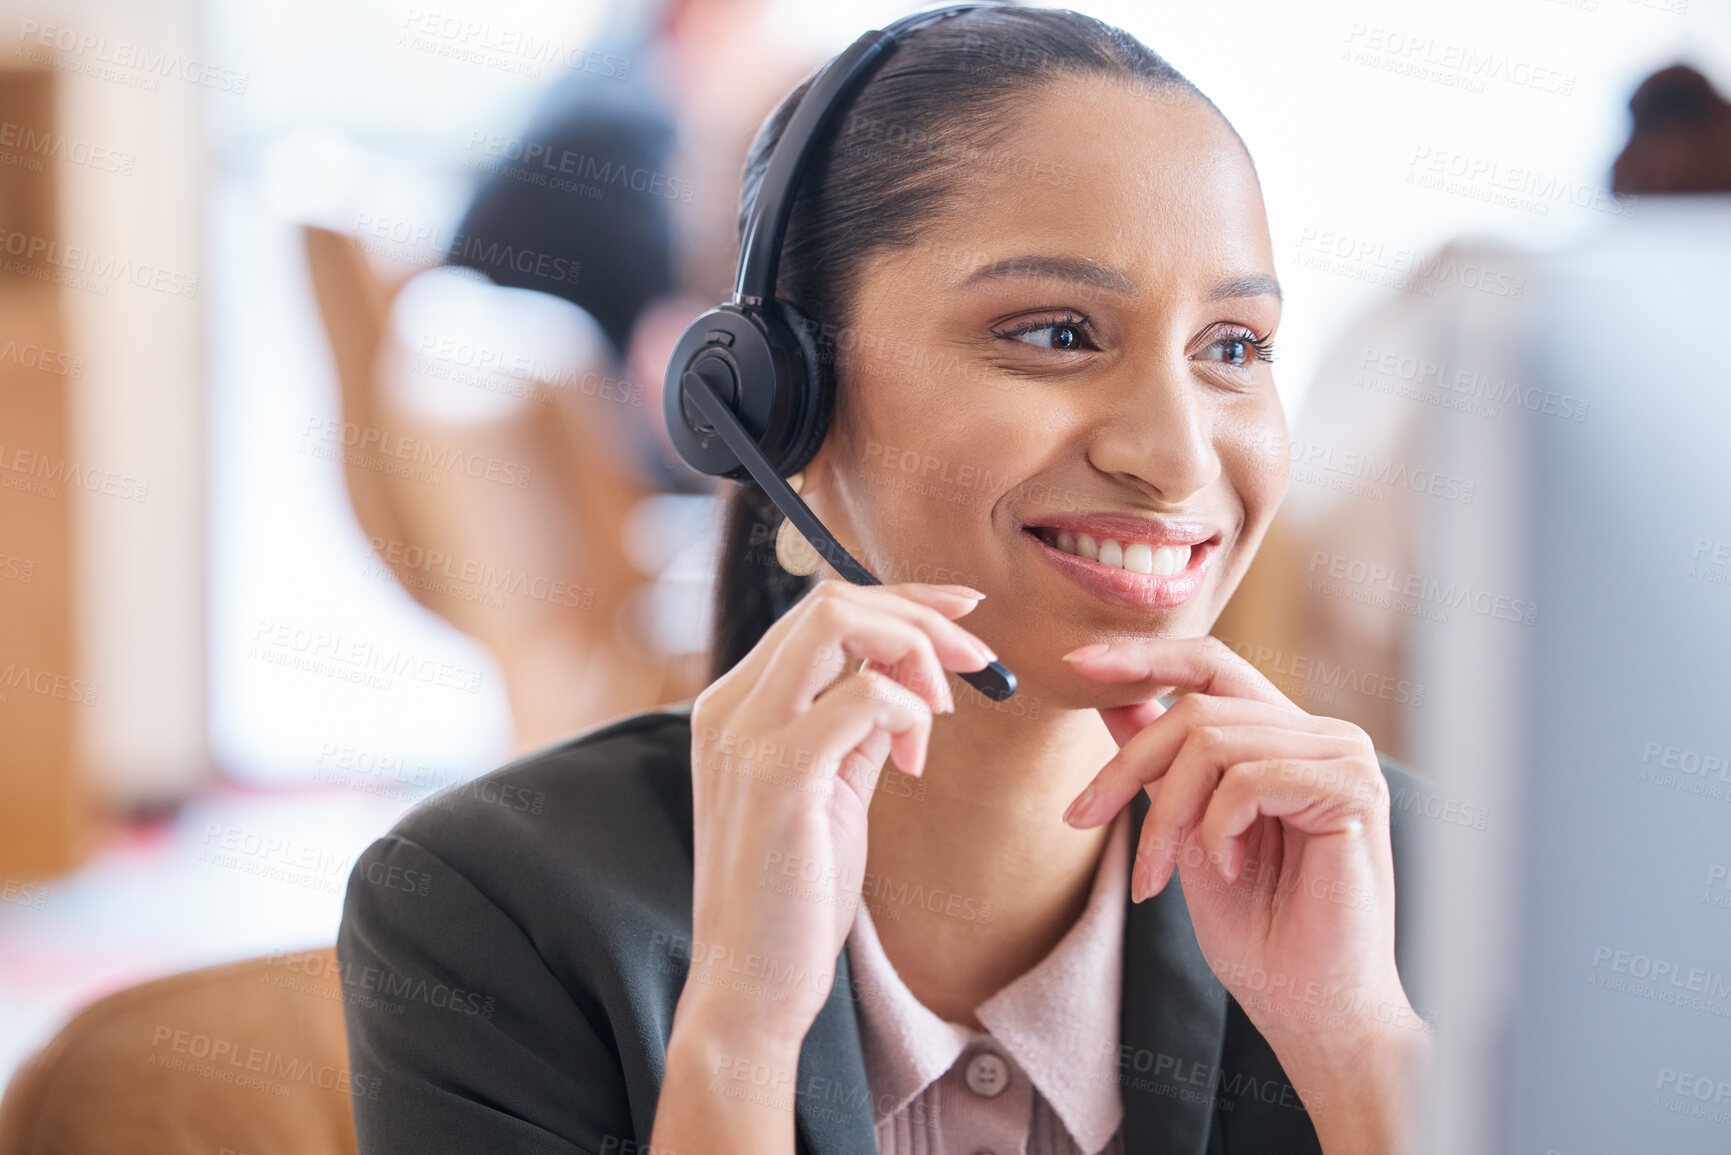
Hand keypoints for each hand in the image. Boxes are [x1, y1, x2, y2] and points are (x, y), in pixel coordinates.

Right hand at [675, 580, 994, 1049]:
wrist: (750, 985)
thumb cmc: (792, 894)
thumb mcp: (830, 789)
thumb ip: (854, 727)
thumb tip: (902, 677)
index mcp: (735, 705)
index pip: (818, 611)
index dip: (900, 600)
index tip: (963, 616)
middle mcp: (729, 707)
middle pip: (828, 600)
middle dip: (919, 616)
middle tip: (976, 662)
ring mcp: (746, 737)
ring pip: (836, 621)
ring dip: (915, 650)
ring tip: (942, 711)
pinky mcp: (777, 776)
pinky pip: (864, 696)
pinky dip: (908, 711)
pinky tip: (914, 761)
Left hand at [1058, 636, 1424, 1071]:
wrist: (1314, 1012)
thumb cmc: (1260, 934)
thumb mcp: (1189, 835)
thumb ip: (1165, 767)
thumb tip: (1114, 700)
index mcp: (1287, 738)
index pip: (1211, 667)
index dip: (1143, 656)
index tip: (1075, 663)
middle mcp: (1322, 735)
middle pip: (1197, 708)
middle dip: (1126, 765)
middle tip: (1080, 818)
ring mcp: (1345, 756)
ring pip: (1212, 742)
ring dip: (1165, 816)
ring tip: (1156, 876)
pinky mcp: (1354, 788)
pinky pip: (1249, 778)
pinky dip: (1216, 829)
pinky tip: (1229, 873)